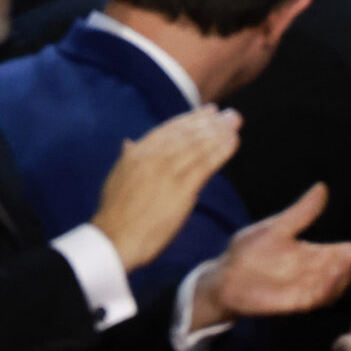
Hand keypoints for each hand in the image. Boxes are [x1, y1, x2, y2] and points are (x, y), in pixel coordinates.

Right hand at [90, 106, 241, 269]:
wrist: (115, 239)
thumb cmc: (115, 214)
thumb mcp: (117, 178)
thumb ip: (128, 157)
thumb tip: (128, 142)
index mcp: (137, 153)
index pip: (168, 130)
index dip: (190, 119)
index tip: (208, 111)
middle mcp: (153, 157)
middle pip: (187, 134)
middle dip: (210, 122)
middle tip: (230, 113)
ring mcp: (167, 172)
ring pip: (197, 146)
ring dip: (219, 132)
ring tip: (235, 122)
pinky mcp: (180, 190)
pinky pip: (204, 166)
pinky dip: (220, 152)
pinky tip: (233, 142)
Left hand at [191, 184, 350, 329]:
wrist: (224, 278)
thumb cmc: (249, 252)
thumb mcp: (276, 227)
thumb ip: (300, 212)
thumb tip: (322, 187)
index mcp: (312, 254)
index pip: (343, 251)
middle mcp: (314, 273)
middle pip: (344, 269)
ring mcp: (305, 289)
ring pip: (334, 285)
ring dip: (343, 274)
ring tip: (350, 257)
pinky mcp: (294, 302)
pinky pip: (315, 299)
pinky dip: (324, 290)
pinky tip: (329, 279)